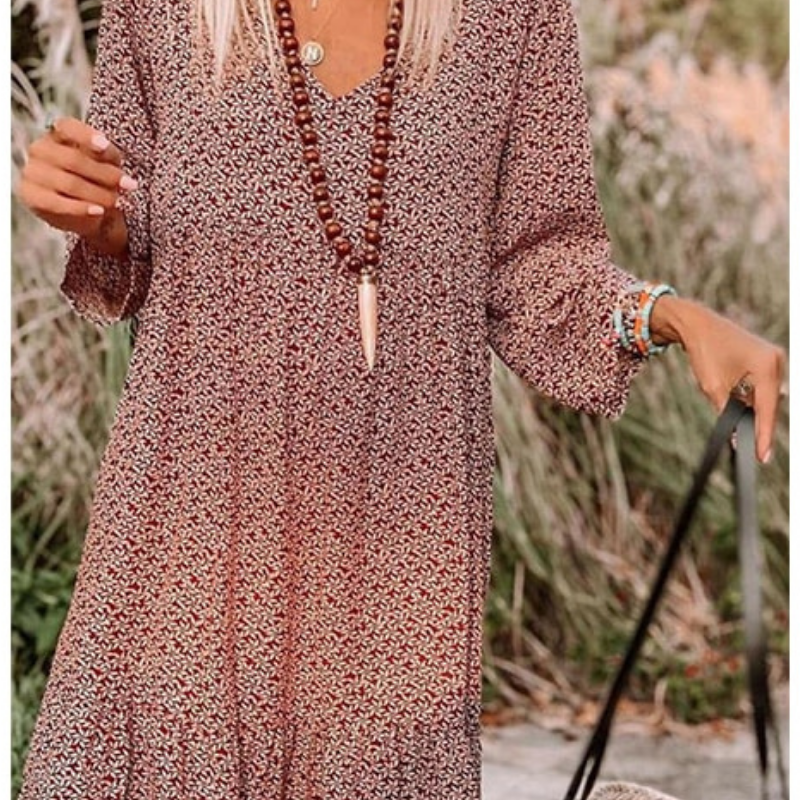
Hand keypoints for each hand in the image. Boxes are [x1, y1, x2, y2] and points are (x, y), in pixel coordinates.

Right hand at [15, 115, 136, 248]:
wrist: (81, 210)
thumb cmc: (94, 178)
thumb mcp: (105, 162)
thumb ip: (106, 153)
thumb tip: (107, 150)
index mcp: (57, 134)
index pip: (67, 127)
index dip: (86, 135)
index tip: (104, 145)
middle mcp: (40, 149)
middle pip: (74, 160)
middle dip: (105, 174)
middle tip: (129, 185)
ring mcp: (33, 172)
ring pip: (70, 183)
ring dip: (99, 194)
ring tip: (117, 201)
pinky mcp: (31, 196)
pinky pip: (57, 204)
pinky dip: (81, 208)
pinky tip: (99, 211)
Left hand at [651, 295, 786, 463]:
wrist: (697, 324)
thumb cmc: (704, 352)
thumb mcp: (713, 388)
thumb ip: (727, 413)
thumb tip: (737, 439)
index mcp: (767, 366)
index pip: (767, 409)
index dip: (764, 436)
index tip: (763, 457)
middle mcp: (776, 361)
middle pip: (771, 405)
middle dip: (761, 426)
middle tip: (757, 453)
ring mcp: (773, 358)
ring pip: (768, 397)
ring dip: (757, 412)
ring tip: (749, 435)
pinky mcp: (765, 358)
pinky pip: (764, 386)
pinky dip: (754, 400)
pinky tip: (746, 412)